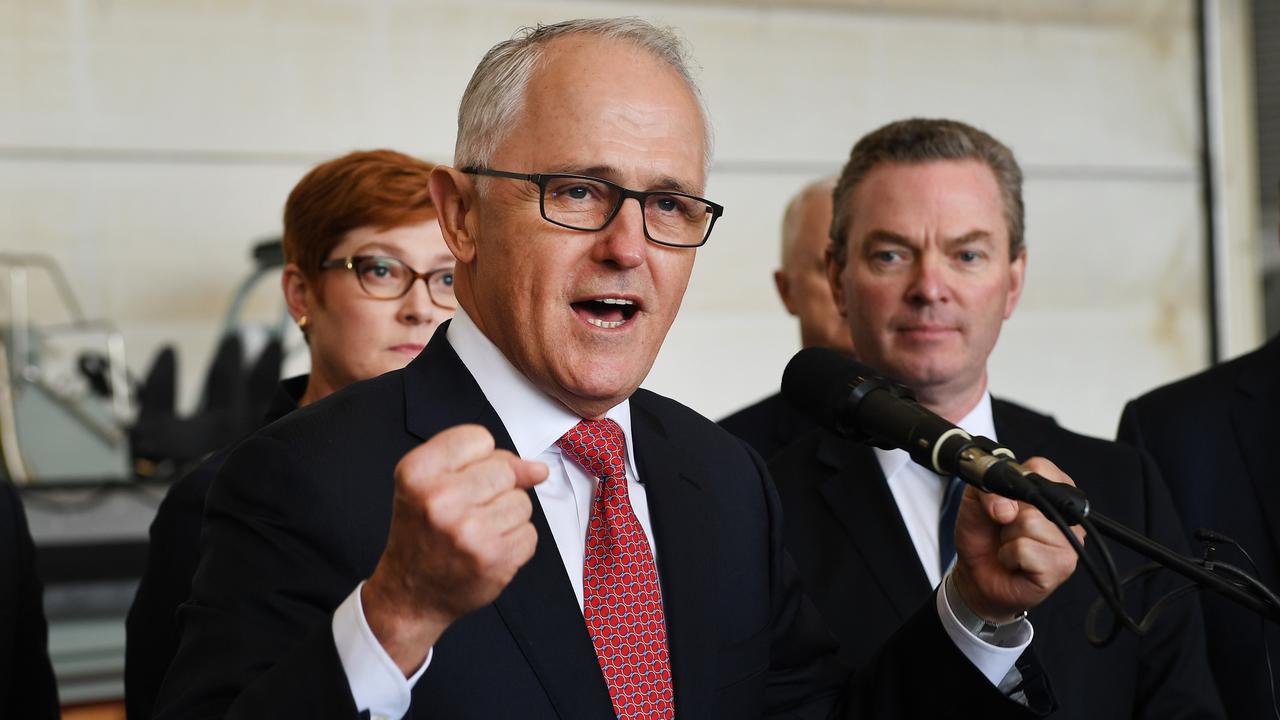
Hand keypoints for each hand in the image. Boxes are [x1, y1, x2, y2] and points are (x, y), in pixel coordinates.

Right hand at [362, 424, 547, 674]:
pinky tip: (487, 550)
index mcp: (417, 473)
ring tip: (476, 532)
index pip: (478, 438)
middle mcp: (440, 499)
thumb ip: (482, 463)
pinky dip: (515, 542)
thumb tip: (537, 469)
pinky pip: (530, 533)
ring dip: (507, 516)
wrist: (410, 594)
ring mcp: (469, 531)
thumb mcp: (431, 484)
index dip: (478, 459)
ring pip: (522, 501)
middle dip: (496, 488)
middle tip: (468, 511)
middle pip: (505, 469)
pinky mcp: (494, 558)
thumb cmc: (422, 534)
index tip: (462, 479)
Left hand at [951, 457, 1084, 622]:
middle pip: (1033, 498)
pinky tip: (1014, 562)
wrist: (976, 574)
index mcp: (1052, 492)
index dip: (1012, 484)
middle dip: (1007, 515)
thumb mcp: (975, 499)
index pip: (1040, 468)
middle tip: (1006, 529)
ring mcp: (1069, 541)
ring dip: (1008, 538)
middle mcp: (1066, 515)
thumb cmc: (984, 535)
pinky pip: (1024, 549)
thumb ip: (987, 487)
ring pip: (1028, 523)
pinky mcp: (1062, 565)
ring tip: (1011, 546)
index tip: (1006, 502)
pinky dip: (1009, 555)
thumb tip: (1007, 508)